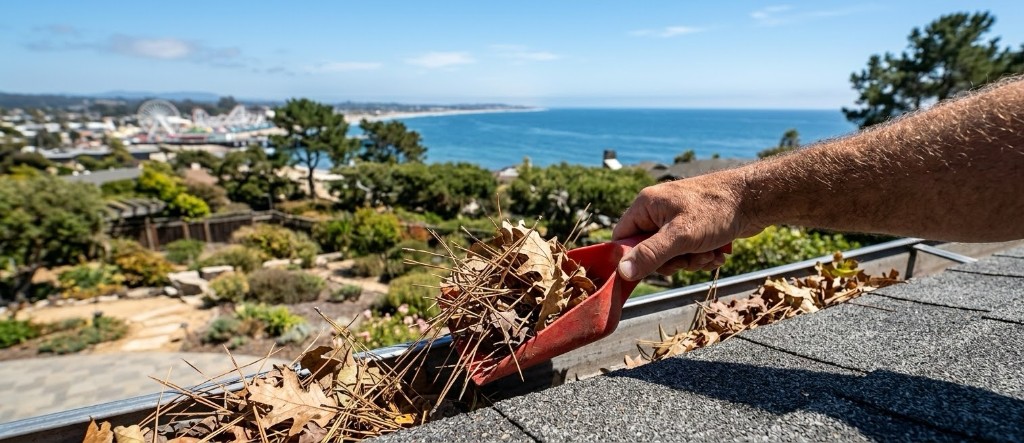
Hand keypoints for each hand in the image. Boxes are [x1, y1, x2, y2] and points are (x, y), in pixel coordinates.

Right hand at [612, 170, 761, 280]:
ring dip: (691, 260)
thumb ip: (650, 255)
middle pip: (648, 251)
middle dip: (673, 261)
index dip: (632, 257)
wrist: (755, 199)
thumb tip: (622, 271)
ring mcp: (676, 219)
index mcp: (646, 205)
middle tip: (691, 256)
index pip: (622, 237)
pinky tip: (717, 251)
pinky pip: (687, 251)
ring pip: (671, 255)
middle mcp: (658, 210)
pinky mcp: (693, 227)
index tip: (650, 268)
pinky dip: (702, 256)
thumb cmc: (717, 210)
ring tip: (709, 251)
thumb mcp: (680, 237)